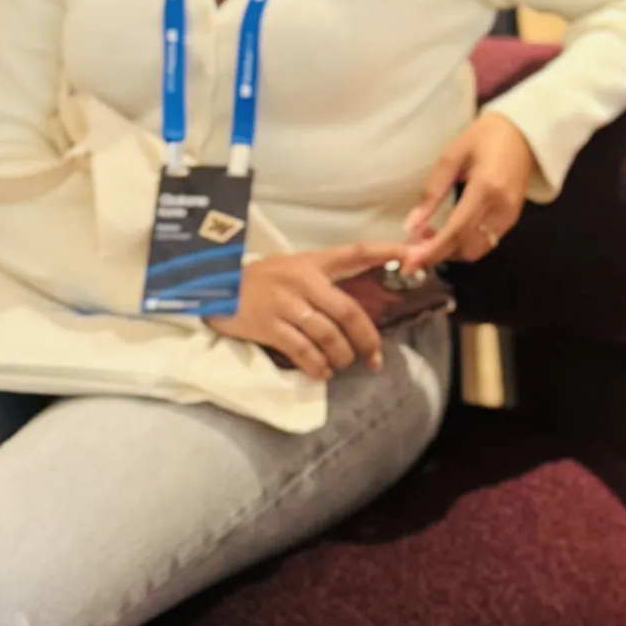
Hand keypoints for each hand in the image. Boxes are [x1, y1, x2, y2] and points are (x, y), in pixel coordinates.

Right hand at [208, 241, 406, 379]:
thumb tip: (353, 308)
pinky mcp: (269, 326)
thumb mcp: (290, 267)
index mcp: (312, 262)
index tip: (414, 254)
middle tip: (375, 357)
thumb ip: (320, 280)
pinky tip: (322, 373)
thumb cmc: (257, 281)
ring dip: (341, 357)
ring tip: (343, 365)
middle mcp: (303, 280)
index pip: (356, 252)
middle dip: (367, 339)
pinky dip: (317, 366)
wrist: (211, 288)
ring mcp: (286, 304)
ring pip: (328, 336)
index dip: (387, 251)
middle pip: (349, 311)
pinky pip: (303, 351)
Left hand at [402, 110, 537, 266]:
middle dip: (437, 254)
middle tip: (413, 246)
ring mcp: (510, 216)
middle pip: (466, 248)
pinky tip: (448, 233)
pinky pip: (486, 243)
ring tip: (428, 237)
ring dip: (450, 251)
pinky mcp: (512, 219)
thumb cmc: (485, 136)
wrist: (523, 133)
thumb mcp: (452, 156)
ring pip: (476, 250)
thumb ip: (432, 192)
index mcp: (485, 188)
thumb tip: (411, 225)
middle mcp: (501, 208)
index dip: (431, 250)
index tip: (409, 263)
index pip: (456, 231)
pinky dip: (464, 245)